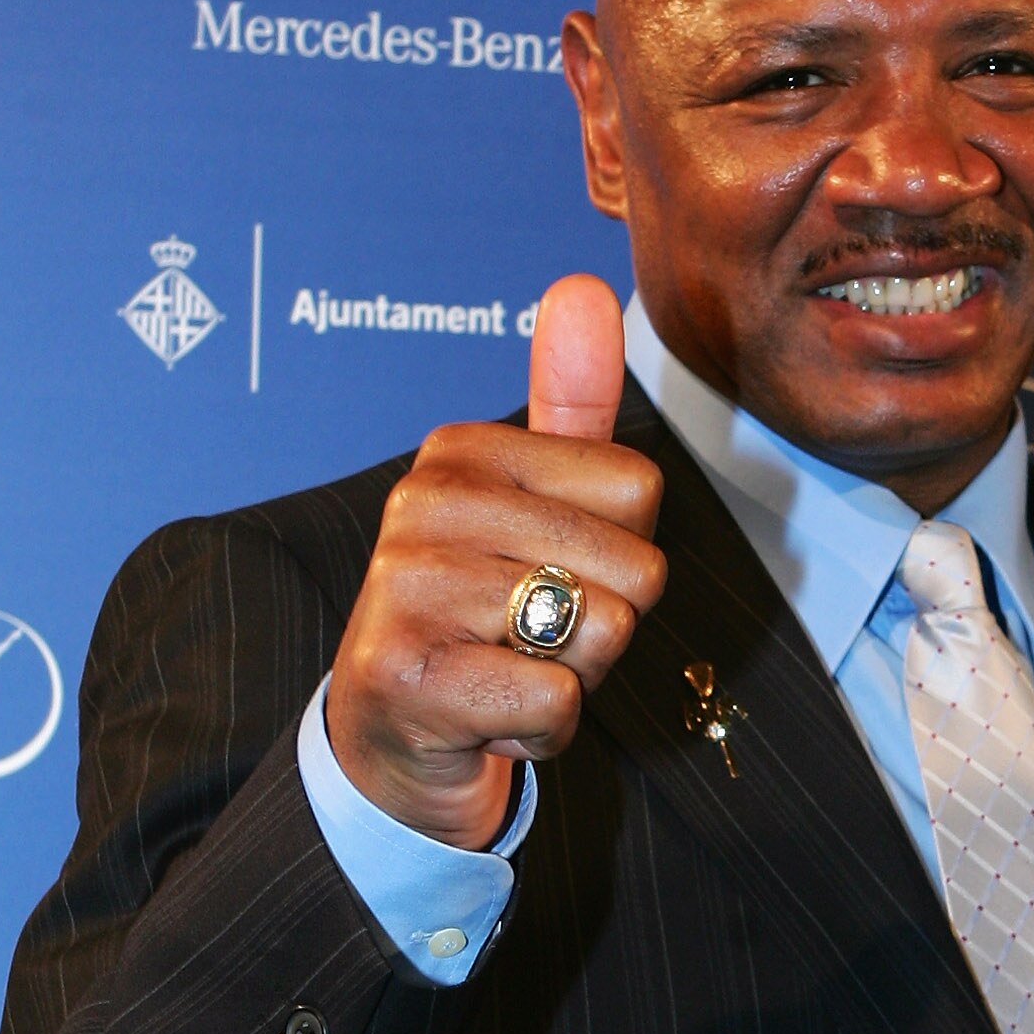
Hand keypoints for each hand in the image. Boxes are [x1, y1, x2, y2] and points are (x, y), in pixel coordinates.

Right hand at [326, 275, 665, 846]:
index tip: (549, 574)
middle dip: (602, 622)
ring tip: (506, 669)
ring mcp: (409, 586)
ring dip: (572, 677)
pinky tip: (489, 718)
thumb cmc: (484, 620)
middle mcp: (426, 503)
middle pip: (635, 568)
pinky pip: (559, 704)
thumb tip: (582, 288)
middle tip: (528, 636)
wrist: (392, 745)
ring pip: (601, 634)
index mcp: (464, 450)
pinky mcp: (409, 674)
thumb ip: (568, 406)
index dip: (619, 553)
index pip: (641, 491)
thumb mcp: (534, 506)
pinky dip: (543, 733)